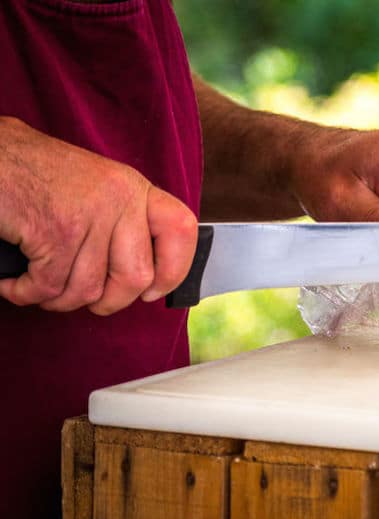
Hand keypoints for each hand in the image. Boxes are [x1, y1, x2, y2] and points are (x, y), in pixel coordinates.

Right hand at [0, 117, 197, 314]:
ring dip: (58, 299)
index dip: (174, 270)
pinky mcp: (56, 231)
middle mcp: (120, 199)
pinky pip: (49, 287)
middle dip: (107, 302)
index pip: (181, 230)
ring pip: (88, 290)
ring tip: (39, 285)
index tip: (154, 291)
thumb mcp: (97, 190)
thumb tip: (144, 281)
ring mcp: (90, 214)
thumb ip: (123, 225)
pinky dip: (25, 293)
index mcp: (134, 188)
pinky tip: (14, 282)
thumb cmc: (36, 176)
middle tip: (84, 297)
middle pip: (136, 278)